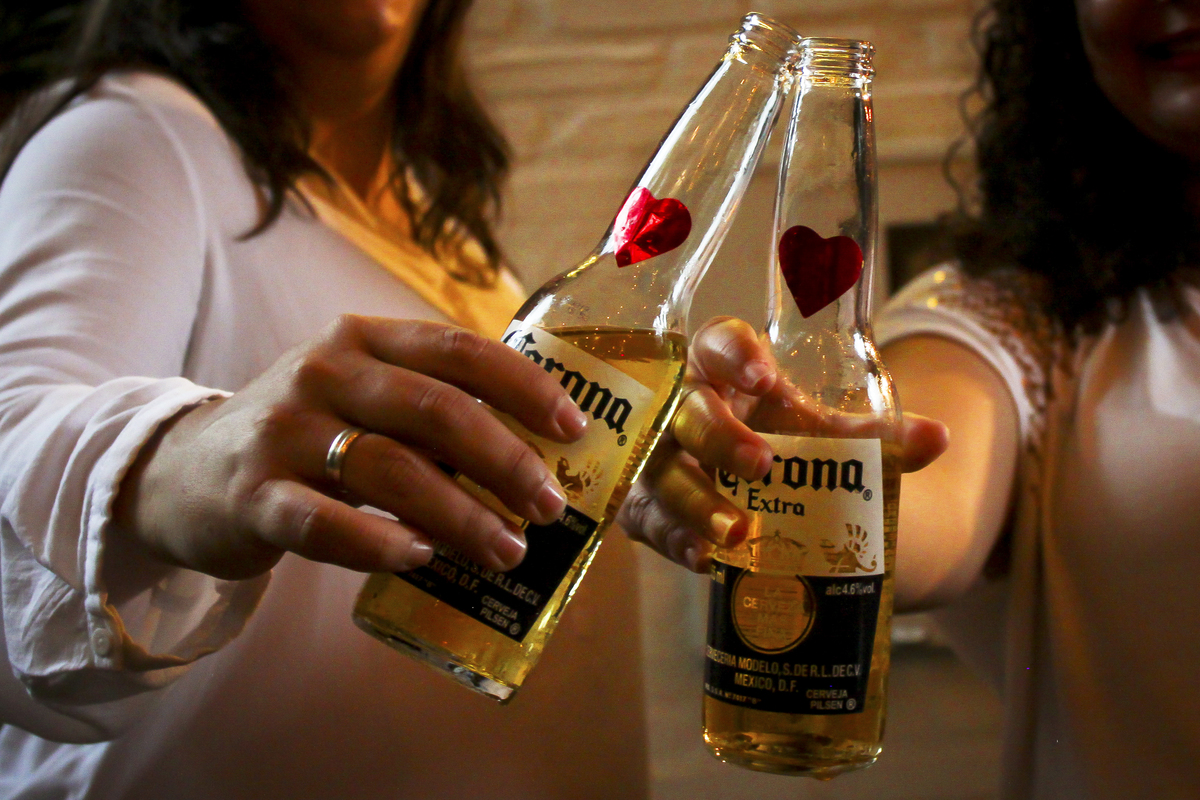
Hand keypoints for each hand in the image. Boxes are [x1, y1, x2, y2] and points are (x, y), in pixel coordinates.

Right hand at [112, 316, 587, 580]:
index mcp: (365, 339)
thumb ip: (433, 410)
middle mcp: (325, 372)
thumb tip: (539, 458)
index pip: (460, 350)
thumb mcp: (364, 396)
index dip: (525, 388)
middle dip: (505, 461)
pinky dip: (378, 542)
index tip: (574, 430)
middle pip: (436, 411)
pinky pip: (323, 521)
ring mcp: (284, 431)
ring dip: (461, 516)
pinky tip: (420, 558)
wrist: (189, 469)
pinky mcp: (253, 494)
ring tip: (506, 551)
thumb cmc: (309, 436)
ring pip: (390, 469)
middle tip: (548, 508)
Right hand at [618, 316, 948, 572]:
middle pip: (687, 408)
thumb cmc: (789, 445)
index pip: (718, 343)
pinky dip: (676, 539)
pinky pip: (649, 520)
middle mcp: (684, 406)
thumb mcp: (832, 440)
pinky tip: (705, 561)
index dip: (734, 354)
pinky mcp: (647, 506)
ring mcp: (660, 457)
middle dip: (720, 436)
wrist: (763, 494)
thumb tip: (937, 438)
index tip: (763, 377)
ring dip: (695, 500)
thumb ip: (878, 440)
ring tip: (736, 533)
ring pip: (661, 469)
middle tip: (761, 466)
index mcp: (727, 370)